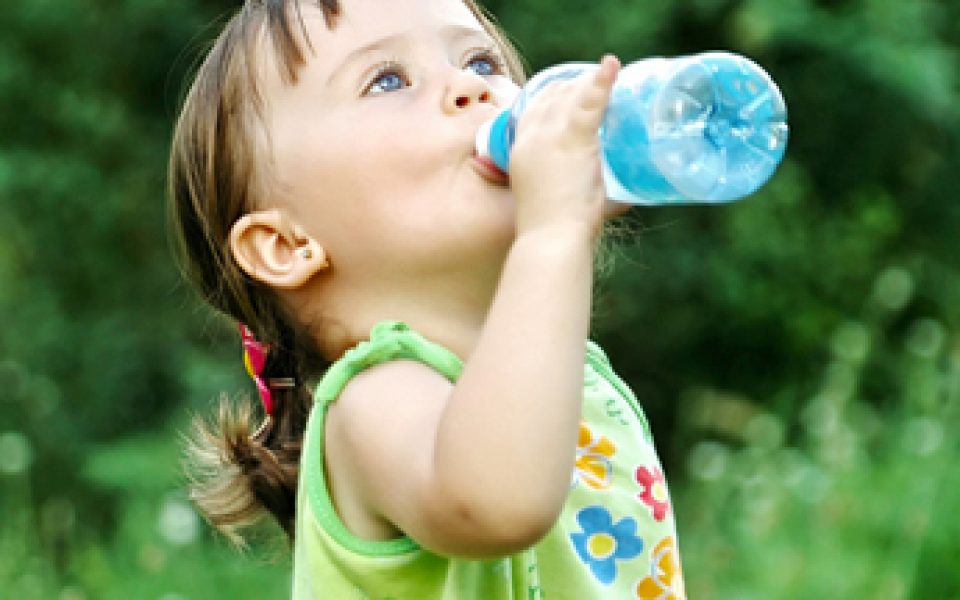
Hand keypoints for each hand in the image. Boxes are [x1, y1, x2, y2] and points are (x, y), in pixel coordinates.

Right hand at [508, 55, 620, 240]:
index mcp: (519, 150)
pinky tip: (613, 66)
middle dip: (575, 85)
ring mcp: (551, 138)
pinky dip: (602, 82)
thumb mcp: (555, 205)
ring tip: (612, 73)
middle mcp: (531, 138)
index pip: (533, 108)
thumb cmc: (554, 232)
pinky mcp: (573, 141)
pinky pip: (589, 103)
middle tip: (599, 84)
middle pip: (552, 96)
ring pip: (571, 96)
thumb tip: (625, 203)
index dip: (554, 94)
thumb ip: (583, 199)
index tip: (572, 91)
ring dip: (590, 82)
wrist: (550, 240)